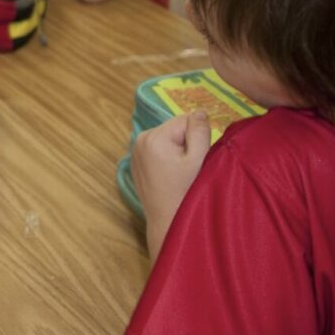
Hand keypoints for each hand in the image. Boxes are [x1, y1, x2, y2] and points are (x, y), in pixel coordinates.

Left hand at [133, 112, 210, 242]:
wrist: (168, 223)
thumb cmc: (186, 192)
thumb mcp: (199, 159)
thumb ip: (200, 131)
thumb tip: (199, 111)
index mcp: (153, 137)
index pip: (185, 120)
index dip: (197, 138)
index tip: (195, 159)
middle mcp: (139, 140)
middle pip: (175, 128)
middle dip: (186, 143)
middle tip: (188, 168)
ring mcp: (135, 151)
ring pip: (168, 139)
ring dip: (177, 150)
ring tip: (179, 174)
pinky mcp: (136, 162)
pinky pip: (158, 150)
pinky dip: (167, 158)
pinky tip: (169, 176)